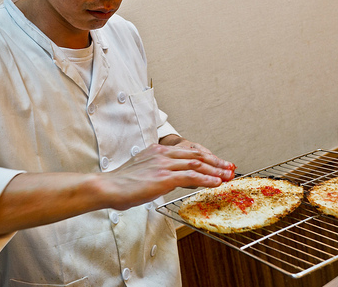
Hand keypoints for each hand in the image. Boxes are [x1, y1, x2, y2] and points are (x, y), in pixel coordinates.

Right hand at [100, 139, 235, 210]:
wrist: (108, 186)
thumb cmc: (121, 183)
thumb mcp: (142, 171)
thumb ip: (158, 171)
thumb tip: (171, 179)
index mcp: (157, 151)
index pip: (187, 150)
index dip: (205, 156)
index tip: (216, 162)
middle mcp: (162, 154)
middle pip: (196, 154)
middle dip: (215, 161)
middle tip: (229, 167)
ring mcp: (164, 165)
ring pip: (197, 163)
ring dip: (215, 169)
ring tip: (227, 175)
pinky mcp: (164, 177)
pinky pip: (191, 176)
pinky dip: (206, 179)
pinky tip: (215, 183)